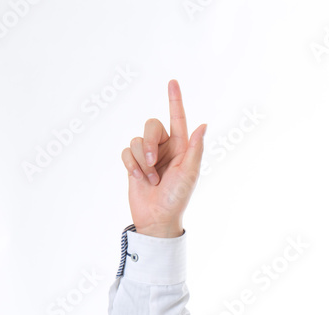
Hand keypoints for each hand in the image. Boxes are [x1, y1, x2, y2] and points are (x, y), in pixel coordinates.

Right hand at [120, 79, 206, 237]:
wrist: (157, 217)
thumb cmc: (178, 197)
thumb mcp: (189, 173)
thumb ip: (194, 148)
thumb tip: (203, 124)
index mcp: (182, 147)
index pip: (178, 118)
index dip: (175, 100)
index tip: (173, 82)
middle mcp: (165, 147)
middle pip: (151, 125)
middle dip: (149, 143)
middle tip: (153, 162)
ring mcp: (148, 155)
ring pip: (136, 140)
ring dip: (141, 161)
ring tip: (151, 179)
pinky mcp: (133, 163)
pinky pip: (125, 152)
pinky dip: (131, 165)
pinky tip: (139, 179)